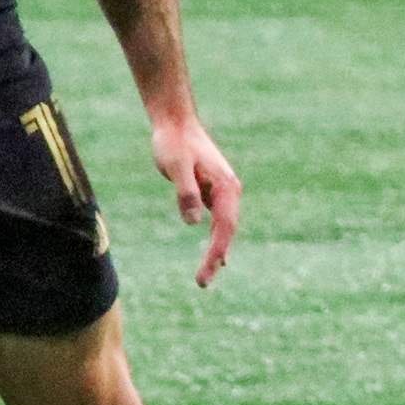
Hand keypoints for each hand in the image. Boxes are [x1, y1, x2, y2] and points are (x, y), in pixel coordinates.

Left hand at [152, 113, 241, 286]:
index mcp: (225, 186)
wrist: (175, 121)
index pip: (224, 227)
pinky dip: (214, 236)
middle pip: (227, 230)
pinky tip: (213, 251)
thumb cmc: (174, 142)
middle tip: (202, 283)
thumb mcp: (175, 166)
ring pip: (224, 226)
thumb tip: (194, 223)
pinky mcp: (212, 189)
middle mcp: (230, 190)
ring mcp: (222, 190)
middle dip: (216, 257)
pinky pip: (218, 219)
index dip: (216, 251)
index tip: (206, 272)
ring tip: (207, 273)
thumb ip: (186, 193)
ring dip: (217, 249)